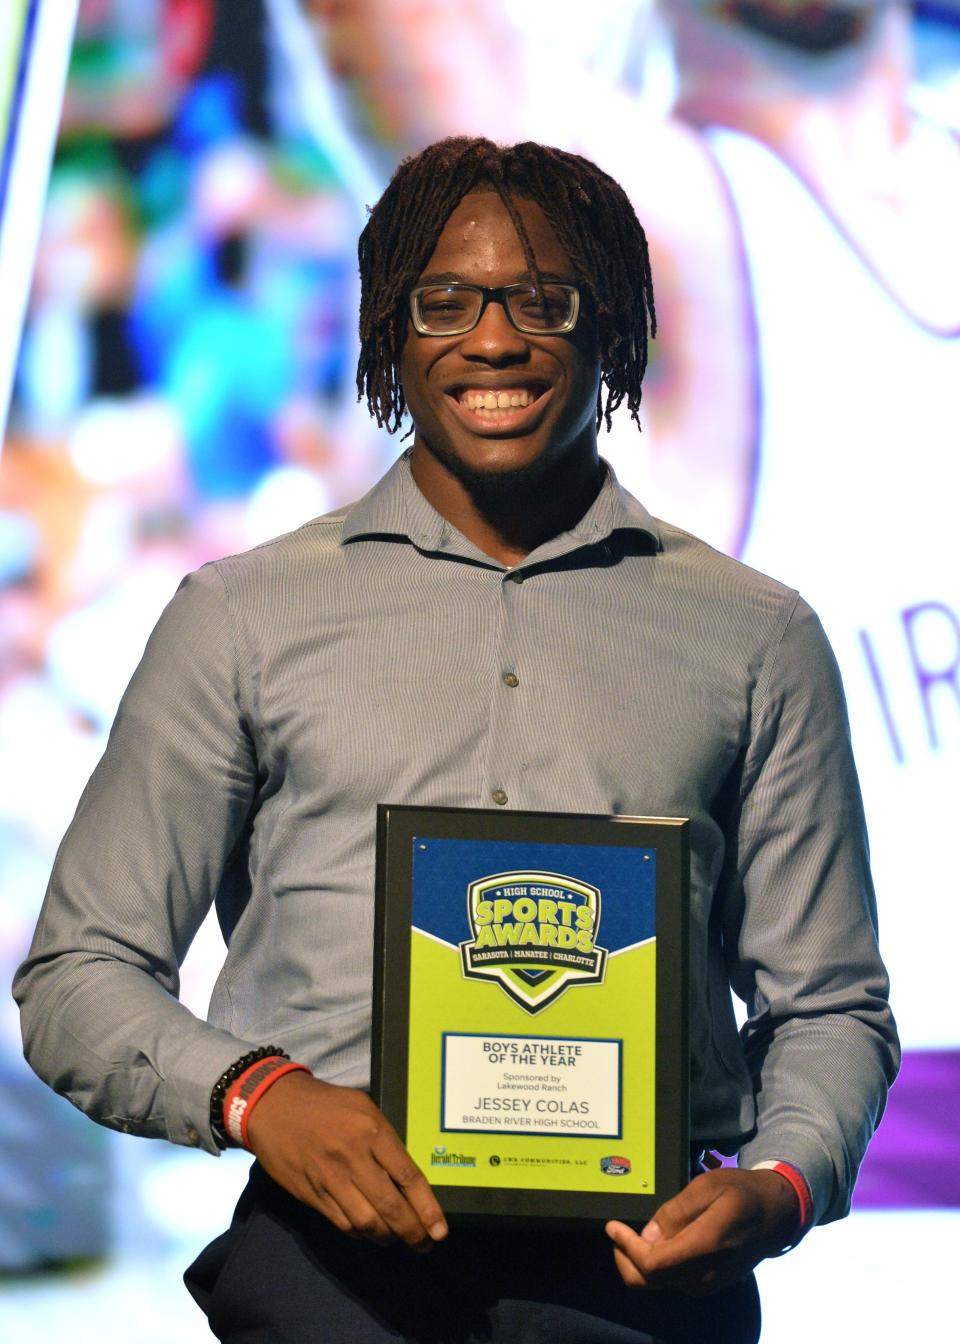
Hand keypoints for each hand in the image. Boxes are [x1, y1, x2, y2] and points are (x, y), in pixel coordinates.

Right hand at [245, 1070, 448, 1248]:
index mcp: (372, 1130)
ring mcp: (330, 1179)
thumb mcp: (363, 1107)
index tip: (440, 1230)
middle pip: (391, 1207)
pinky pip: (342, 1224)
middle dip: (412, 1232)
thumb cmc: (325, 1104)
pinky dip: (360, 1233)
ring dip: (387, 1237)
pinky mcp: (311, 1194)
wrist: (273, 1106)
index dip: (428, 1209)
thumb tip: (406, 1176)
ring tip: (397, 1238)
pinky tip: (369, 1230)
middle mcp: (353, 1157)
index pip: (408, 1177)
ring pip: (367, 1223)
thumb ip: (385, 1138)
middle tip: (424, 1244)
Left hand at [605, 1168, 799, 1295]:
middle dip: (626, 1258)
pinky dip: (657, 1265)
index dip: (626, 1247)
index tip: (612, 1226)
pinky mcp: (709, 1284)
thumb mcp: (708, 1186)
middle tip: (617, 1232)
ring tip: (635, 1232)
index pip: (653, 1264)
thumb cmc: (742, 1192)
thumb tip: (649, 1233)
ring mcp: (707, 1283)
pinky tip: (658, 1241)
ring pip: (659, 1283)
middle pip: (649, 1281)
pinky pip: (673, 1280)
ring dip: (641, 1261)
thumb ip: (677, 1210)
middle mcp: (704, 1274)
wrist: (776, 1213)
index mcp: (705, 1247)